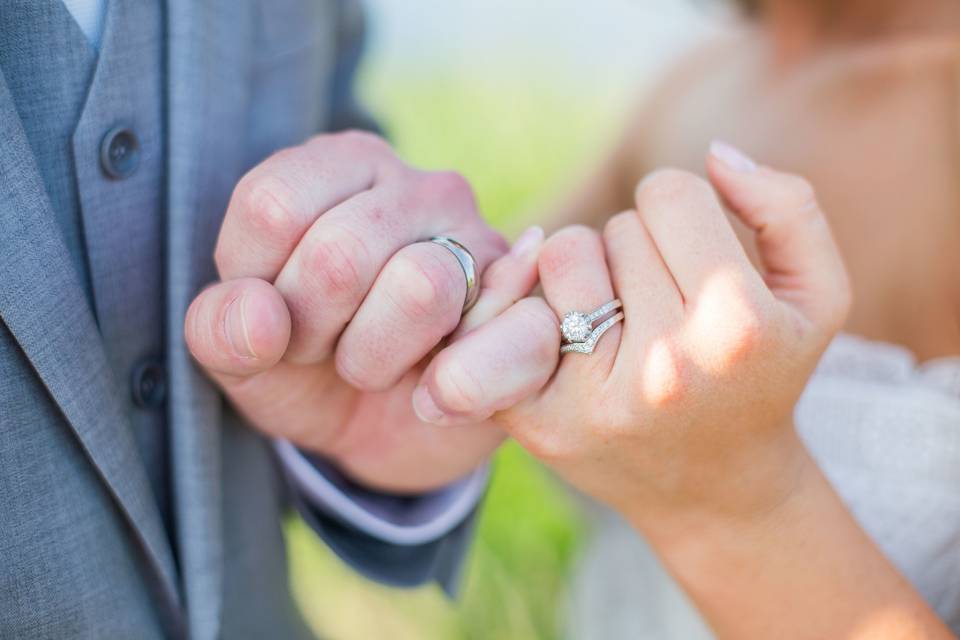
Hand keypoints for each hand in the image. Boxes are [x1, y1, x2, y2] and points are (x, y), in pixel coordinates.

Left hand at [183, 131, 556, 491]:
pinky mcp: (529, 306)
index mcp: (340, 166)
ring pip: (420, 287)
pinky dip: (452, 390)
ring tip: (375, 364)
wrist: (389, 430)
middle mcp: (419, 186)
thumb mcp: (243, 357)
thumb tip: (260, 319)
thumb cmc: (310, 372)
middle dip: (313, 334)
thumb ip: (220, 330)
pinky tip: (431, 396)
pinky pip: (505, 339)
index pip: (272, 206)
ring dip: (375, 360)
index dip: (259, 288)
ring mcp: (484, 240)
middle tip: (325, 350)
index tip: (275, 318)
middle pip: (339, 255)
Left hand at [478, 145, 850, 527]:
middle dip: (638, 249)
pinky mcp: (540, 422)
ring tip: (618, 311)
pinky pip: (506, 313)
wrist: (714, 489)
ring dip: (587, 270)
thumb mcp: (817, 296)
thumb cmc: (766, 376)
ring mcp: (597, 399)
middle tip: (659, 298)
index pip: (669, 192)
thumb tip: (716, 154)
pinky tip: (564, 331)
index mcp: (739, 326)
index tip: (690, 251)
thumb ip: (789, 207)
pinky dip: (530, 304)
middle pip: (615, 227)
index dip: (681, 212)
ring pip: (560, 255)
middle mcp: (666, 365)